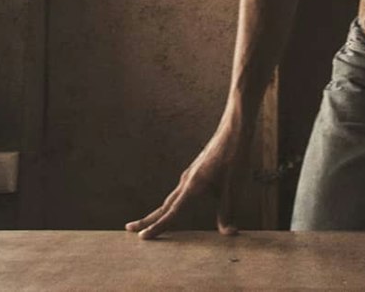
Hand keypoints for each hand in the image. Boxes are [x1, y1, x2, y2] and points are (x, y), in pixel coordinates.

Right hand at [125, 121, 248, 239]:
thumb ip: (228, 211)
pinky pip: (180, 190)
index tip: (141, 238)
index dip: (158, 227)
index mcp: (193, 186)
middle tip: (129, 229)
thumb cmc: (235, 156)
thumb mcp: (234, 187)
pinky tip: (177, 203)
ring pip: (171, 197)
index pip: (172, 212)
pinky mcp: (196, 170)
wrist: (234, 127)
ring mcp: (190, 174)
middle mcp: (187, 180)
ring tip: (149, 221)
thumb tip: (229, 234)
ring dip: (159, 211)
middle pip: (164, 205)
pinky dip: (172, 202)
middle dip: (148, 219)